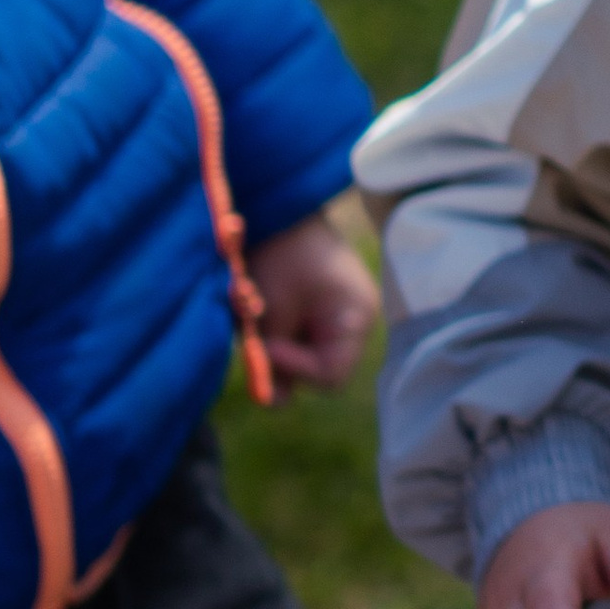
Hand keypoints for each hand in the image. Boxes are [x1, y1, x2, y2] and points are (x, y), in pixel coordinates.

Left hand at [248, 209, 380, 391]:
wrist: (275, 207)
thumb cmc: (280, 252)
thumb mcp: (274, 307)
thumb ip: (272, 356)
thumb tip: (269, 401)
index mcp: (355, 319)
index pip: (331, 375)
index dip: (295, 369)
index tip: (265, 345)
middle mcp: (351, 323)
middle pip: (318, 371)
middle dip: (283, 361)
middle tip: (255, 340)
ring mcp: (333, 317)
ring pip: (302, 357)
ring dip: (274, 346)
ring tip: (254, 318)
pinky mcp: (313, 311)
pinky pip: (296, 339)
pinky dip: (274, 334)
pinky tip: (258, 312)